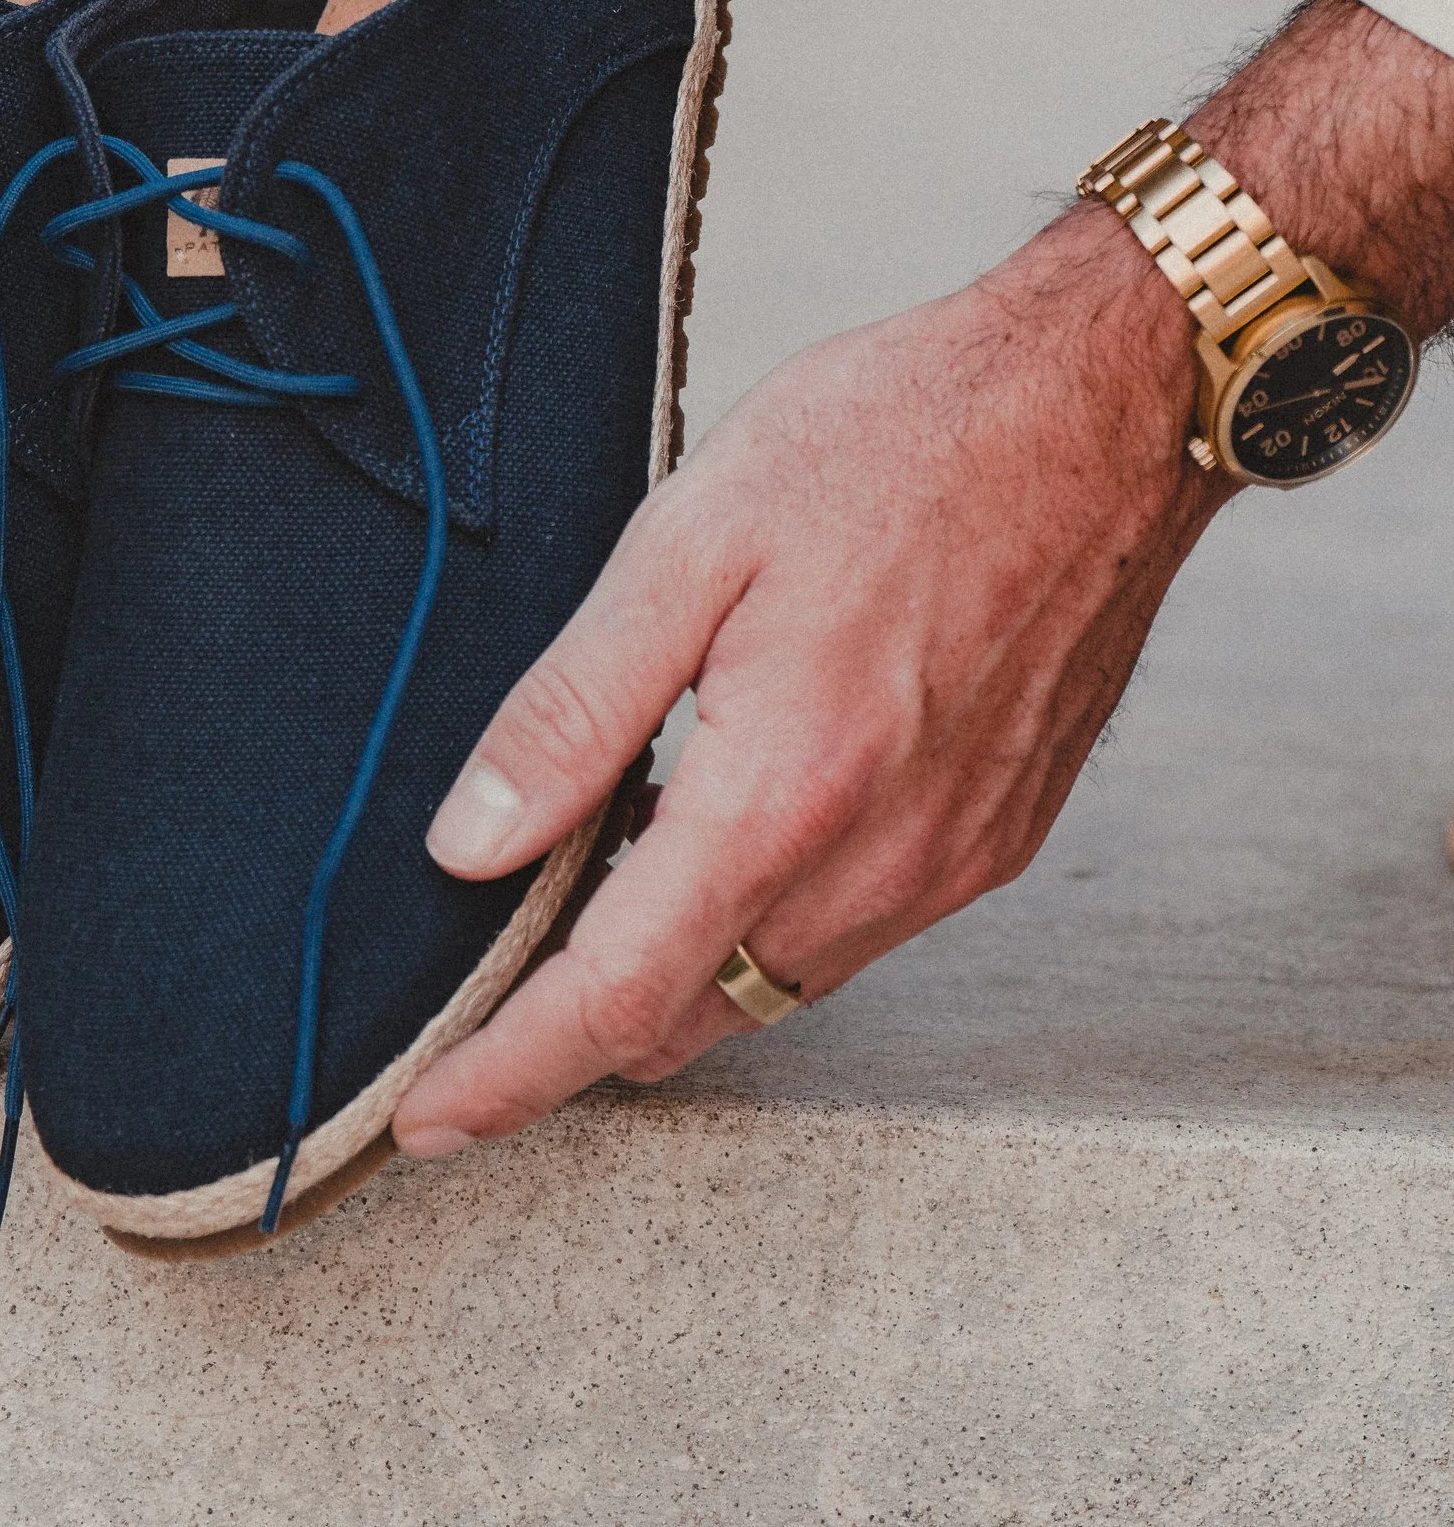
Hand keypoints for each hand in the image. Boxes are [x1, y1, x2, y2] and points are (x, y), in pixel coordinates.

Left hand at [393, 214, 1218, 1147]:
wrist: (1098, 406)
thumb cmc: (900, 439)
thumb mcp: (690, 538)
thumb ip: (574, 706)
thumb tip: (471, 841)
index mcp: (784, 794)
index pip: (615, 998)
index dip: (508, 1073)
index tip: (428, 1119)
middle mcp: (879, 864)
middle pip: (690, 1017)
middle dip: (578, 1019)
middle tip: (488, 960)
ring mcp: (951, 864)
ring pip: (772, 984)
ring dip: (679, 959)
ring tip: (602, 857)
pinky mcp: (996, 839)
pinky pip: (852, 930)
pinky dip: (768, 913)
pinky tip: (725, 812)